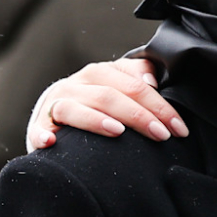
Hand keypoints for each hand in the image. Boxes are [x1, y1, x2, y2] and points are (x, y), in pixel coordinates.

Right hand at [28, 57, 182, 150]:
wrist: (55, 125)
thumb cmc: (95, 108)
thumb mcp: (117, 89)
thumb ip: (136, 78)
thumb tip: (153, 80)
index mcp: (99, 74)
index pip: (134, 85)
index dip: (159, 105)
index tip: (178, 127)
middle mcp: (76, 85)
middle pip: (109, 95)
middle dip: (139, 115)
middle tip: (161, 135)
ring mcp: (54, 105)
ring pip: (75, 107)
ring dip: (96, 119)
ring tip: (118, 131)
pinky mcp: (38, 127)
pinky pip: (38, 129)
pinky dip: (43, 135)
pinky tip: (53, 142)